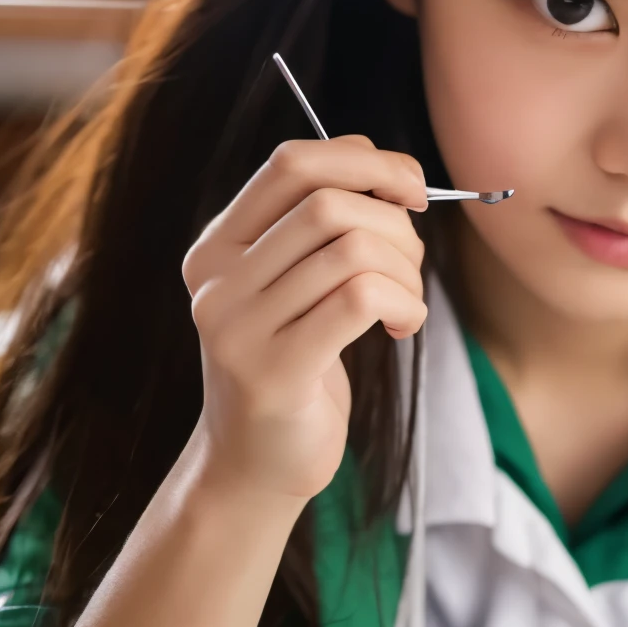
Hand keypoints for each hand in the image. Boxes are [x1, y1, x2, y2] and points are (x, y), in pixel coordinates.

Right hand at [182, 135, 427, 504]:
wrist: (255, 466)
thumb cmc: (295, 365)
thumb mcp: (295, 286)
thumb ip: (323, 228)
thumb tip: (391, 170)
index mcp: (218, 245)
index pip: (292, 163)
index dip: (366, 160)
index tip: (410, 190)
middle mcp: (216, 280)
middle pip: (330, 203)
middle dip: (396, 224)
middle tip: (411, 265)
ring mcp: (237, 327)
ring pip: (353, 250)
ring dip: (406, 271)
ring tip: (406, 303)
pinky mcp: (273, 371)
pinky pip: (362, 298)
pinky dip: (405, 303)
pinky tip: (401, 327)